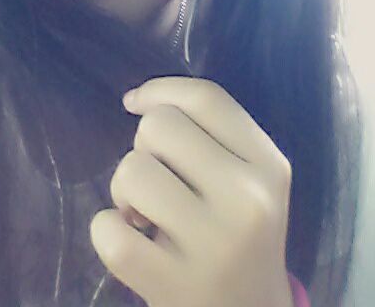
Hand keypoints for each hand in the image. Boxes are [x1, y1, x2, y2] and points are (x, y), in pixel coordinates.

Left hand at [89, 77, 294, 306]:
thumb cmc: (239, 234)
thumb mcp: (247, 178)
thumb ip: (210, 134)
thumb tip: (138, 100)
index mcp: (268, 164)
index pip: (206, 98)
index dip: (160, 89)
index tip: (135, 102)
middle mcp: (248, 198)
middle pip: (160, 126)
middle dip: (144, 146)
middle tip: (157, 179)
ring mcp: (213, 245)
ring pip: (131, 170)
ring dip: (123, 188)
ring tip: (142, 213)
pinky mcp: (174, 285)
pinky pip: (108, 231)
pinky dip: (105, 227)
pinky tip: (130, 238)